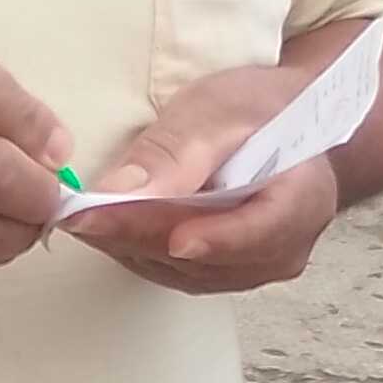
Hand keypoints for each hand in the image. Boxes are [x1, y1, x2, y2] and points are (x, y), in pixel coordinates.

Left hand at [65, 57, 342, 294]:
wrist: (285, 126)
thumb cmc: (261, 110)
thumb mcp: (221, 109)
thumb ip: (175, 151)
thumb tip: (121, 192)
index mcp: (302, 201)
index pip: (254, 232)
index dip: (205, 237)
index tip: (158, 235)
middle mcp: (283, 249)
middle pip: (206, 257)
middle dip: (141, 237)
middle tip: (79, 217)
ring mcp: (253, 269)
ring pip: (184, 271)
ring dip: (132, 246)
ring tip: (83, 217)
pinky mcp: (224, 274)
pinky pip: (177, 271)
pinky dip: (139, 249)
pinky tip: (106, 226)